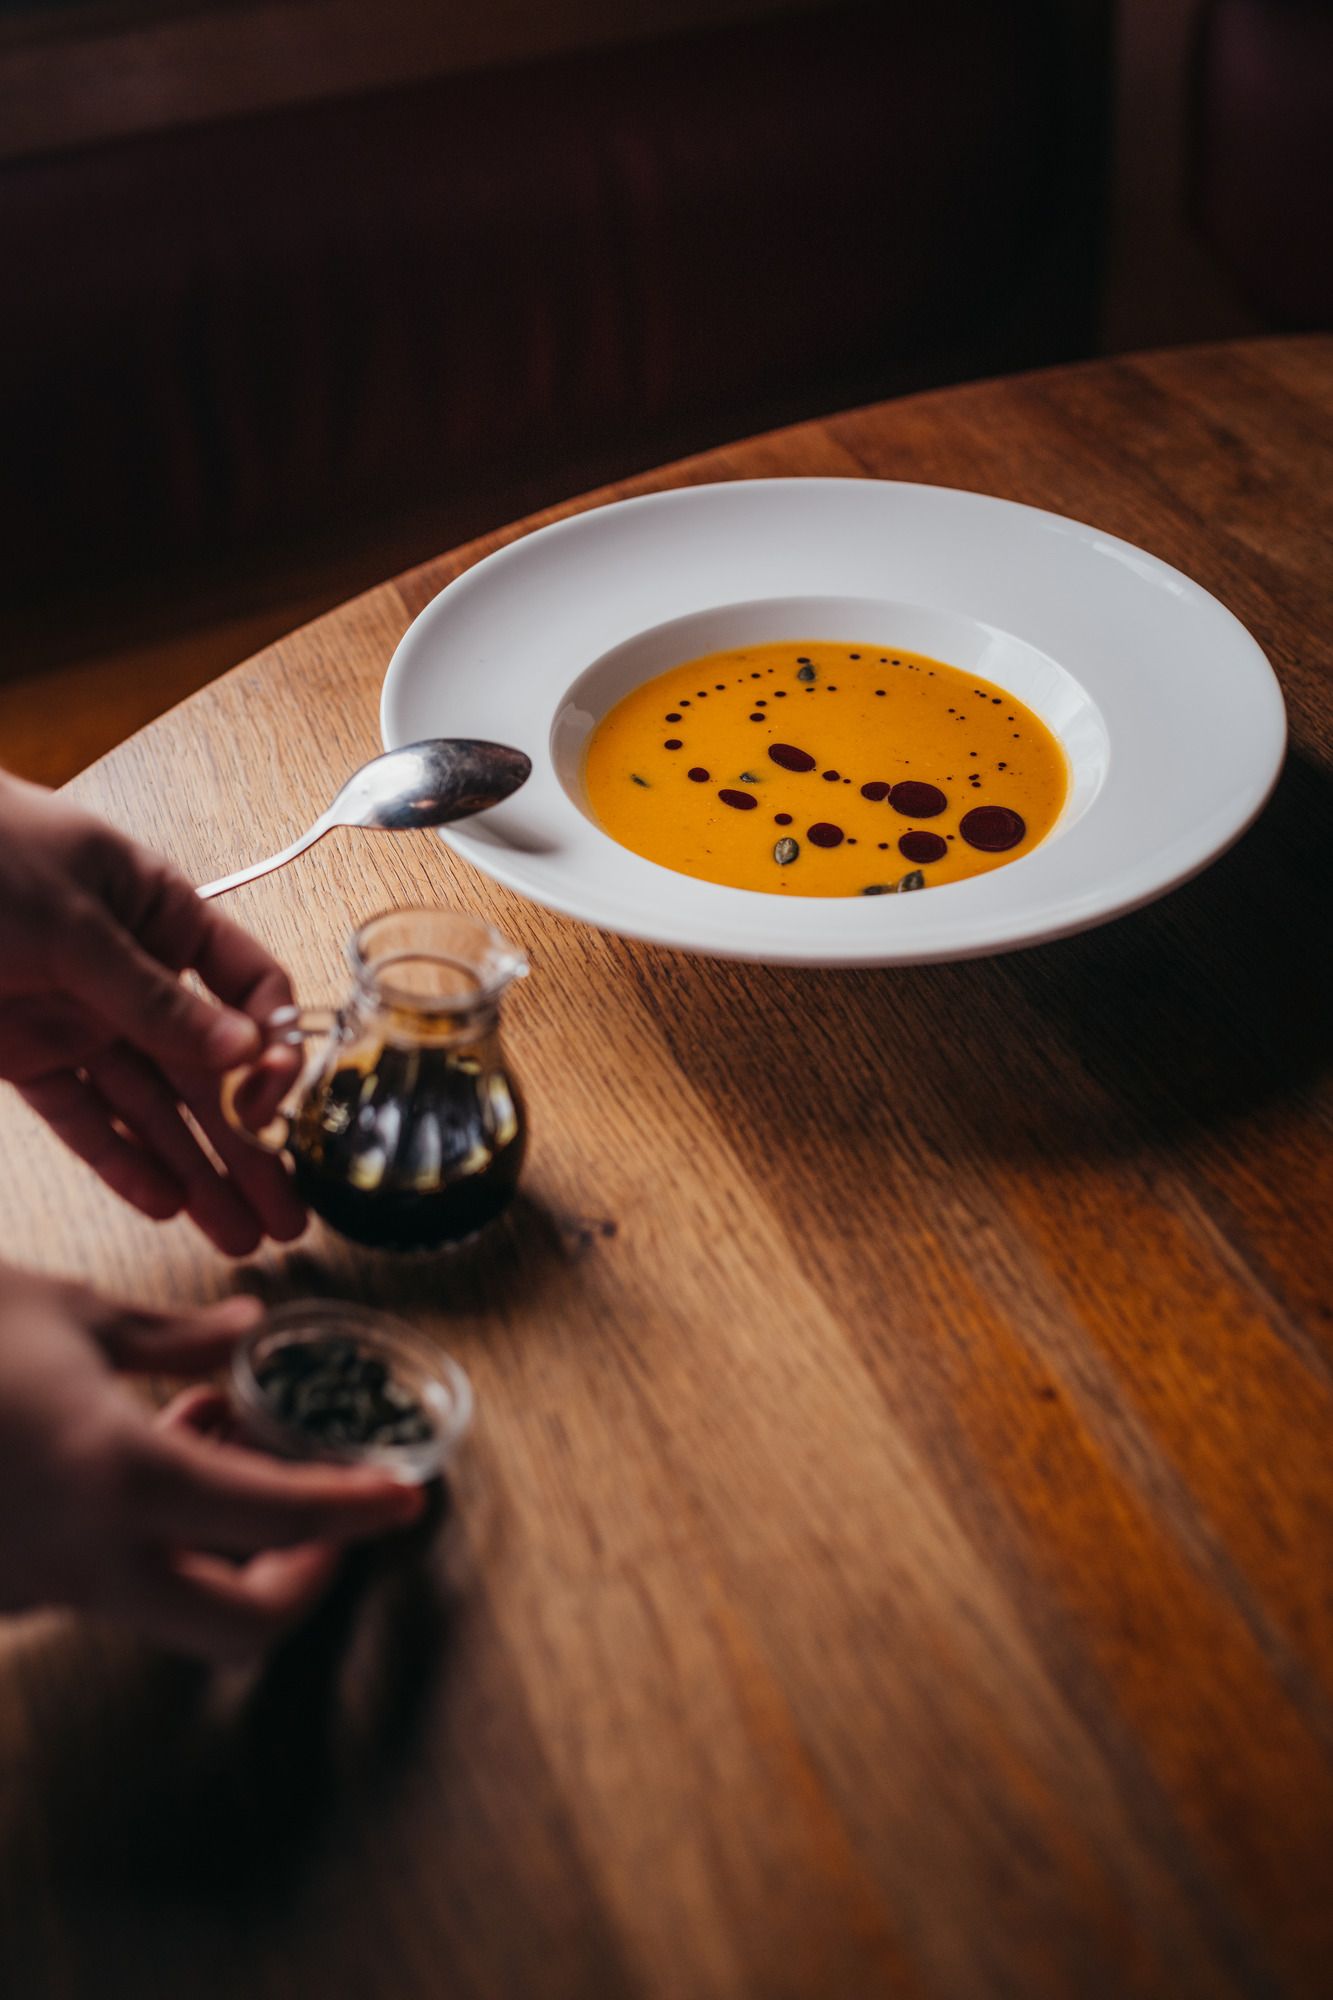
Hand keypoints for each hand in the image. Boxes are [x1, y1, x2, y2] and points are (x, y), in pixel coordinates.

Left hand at [0, 771, 304, 1253]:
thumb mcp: (73, 921)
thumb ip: (154, 997)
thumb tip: (244, 1050)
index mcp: (161, 915)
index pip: (249, 989)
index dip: (267, 1049)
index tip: (262, 1102)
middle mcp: (131, 974)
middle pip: (207, 1070)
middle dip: (247, 1146)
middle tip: (286, 1215)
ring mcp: (78, 1018)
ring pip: (150, 1107)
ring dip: (195, 1171)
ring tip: (238, 1237)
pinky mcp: (24, 1055)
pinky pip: (82, 1115)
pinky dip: (119, 1160)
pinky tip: (164, 1204)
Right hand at [0, 1267, 423, 1659]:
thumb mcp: (68, 1315)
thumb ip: (174, 1337)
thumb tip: (246, 1328)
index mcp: (121, 1477)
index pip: (278, 1517)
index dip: (356, 1507)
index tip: (406, 1498)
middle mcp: (86, 1560)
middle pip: (237, 1624)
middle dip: (302, 1579)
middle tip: (328, 1517)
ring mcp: (36, 1591)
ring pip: (168, 1602)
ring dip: (219, 1543)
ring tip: (215, 1426)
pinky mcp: (3, 1592)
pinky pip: (104, 1581)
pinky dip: (147, 1534)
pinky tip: (134, 1446)